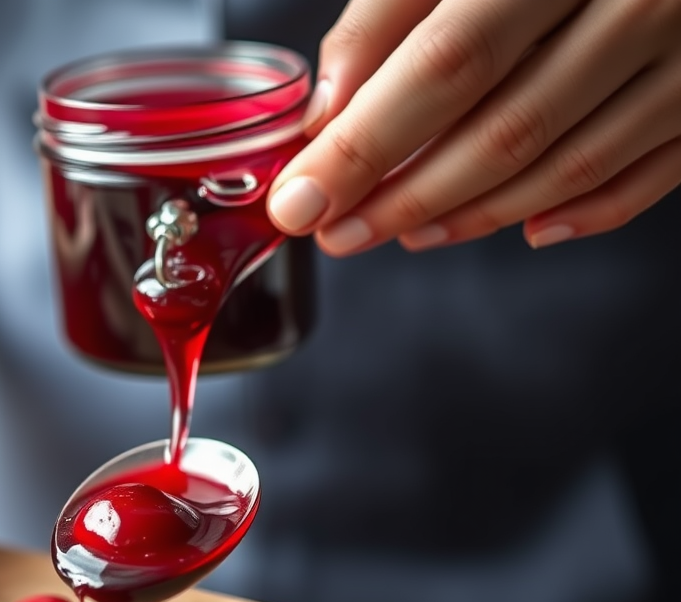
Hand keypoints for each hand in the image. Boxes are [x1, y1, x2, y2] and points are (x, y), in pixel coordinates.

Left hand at [268, 0, 680, 253]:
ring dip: (474, 215)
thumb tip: (330, 111)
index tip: (302, 201)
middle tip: (341, 232)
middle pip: (505, 129)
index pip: (446, 64)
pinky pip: (649, 174)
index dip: (365, 146)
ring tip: (405, 232)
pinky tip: (522, 229)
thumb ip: (390, 11)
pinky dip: (582, 213)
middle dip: (407, 197)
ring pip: (568, 165)